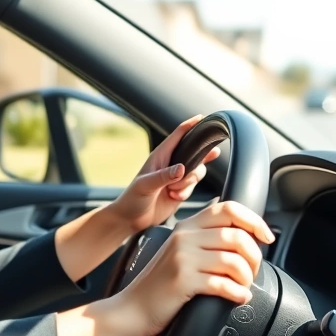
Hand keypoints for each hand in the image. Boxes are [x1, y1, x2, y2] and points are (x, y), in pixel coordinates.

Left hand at [105, 115, 220, 232]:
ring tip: (172, 192)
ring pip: (198, 171)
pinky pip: (194, 186)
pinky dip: (187, 192)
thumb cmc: (132, 199)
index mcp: (160, 156)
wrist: (131, 218)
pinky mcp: (181, 189)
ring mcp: (177, 176)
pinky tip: (174, 197)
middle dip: (197, 163)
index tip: (203, 117)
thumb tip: (182, 168)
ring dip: (189, 183)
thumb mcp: (145, 186)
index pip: (178, 135)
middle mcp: (170, 163)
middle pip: (195, 154)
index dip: (191, 125)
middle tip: (192, 170)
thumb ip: (164, 176)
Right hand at [113, 200, 272, 335]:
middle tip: (251, 273)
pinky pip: (224, 284)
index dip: (254, 221)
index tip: (266, 237)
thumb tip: (244, 234)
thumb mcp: (179, 251)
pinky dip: (238, 294)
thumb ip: (204, 238)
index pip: (228, 208)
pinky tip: (237, 298)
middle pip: (237, 236)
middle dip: (254, 257)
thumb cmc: (160, 284)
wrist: (132, 308)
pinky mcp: (183, 280)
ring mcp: (182, 258)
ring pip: (234, 261)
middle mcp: (184, 237)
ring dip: (247, 279)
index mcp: (186, 226)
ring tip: (243, 287)